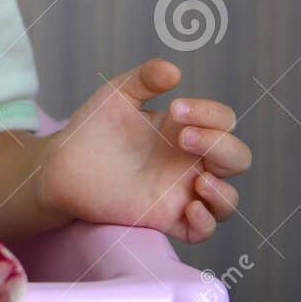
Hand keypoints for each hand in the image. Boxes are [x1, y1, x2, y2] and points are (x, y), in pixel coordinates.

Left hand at [35, 59, 249, 243]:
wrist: (64, 165)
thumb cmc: (94, 128)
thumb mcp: (118, 95)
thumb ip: (144, 78)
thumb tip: (174, 71)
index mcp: (187, 129)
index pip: (223, 120)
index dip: (210, 113)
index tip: (176, 108)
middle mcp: (191, 161)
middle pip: (236, 158)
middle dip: (221, 146)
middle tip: (183, 137)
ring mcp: (181, 191)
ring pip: (228, 199)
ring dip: (224, 191)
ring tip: (200, 181)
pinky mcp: (167, 218)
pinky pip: (203, 230)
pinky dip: (207, 223)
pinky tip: (190, 207)